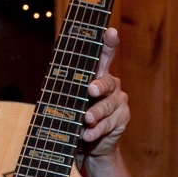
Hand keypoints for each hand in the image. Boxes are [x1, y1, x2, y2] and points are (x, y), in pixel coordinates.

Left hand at [80, 27, 129, 156]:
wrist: (90, 143)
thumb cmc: (77, 115)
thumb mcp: (70, 100)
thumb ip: (69, 88)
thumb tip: (56, 79)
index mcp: (99, 75)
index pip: (105, 55)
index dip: (109, 43)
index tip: (110, 32)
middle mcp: (111, 85)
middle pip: (106, 83)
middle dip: (99, 86)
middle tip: (91, 89)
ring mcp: (118, 102)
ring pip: (107, 106)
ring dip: (96, 113)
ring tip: (87, 119)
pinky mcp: (122, 119)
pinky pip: (108, 124)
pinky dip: (96, 131)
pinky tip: (88, 135)